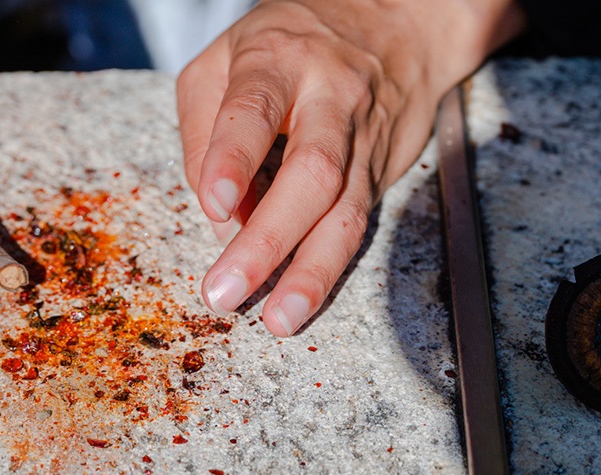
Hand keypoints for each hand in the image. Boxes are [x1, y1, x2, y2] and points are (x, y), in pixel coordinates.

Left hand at [177, 0, 524, 335]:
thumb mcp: (223, 59)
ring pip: (345, 210)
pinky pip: (357, 223)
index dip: (234, 159)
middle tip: (227, 290)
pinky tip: (302, 299)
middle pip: (309, 173)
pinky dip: (328, 266)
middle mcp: (329, 99)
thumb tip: (214, 211)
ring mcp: (363, 137)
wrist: (397, 21)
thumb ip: (203, 129)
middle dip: (268, 239)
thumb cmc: (290, 42)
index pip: (254, 112)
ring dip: (311, 271)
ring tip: (279, 318)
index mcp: (278, 62)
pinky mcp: (382, 169)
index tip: (217, 204)